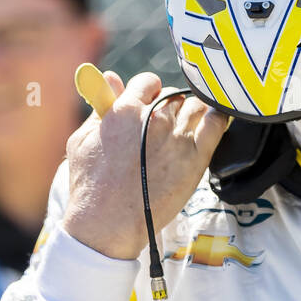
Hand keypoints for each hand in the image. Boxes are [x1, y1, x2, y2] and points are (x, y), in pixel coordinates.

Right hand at [62, 70, 228, 259]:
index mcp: (125, 110)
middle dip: (170, 106)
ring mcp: (177, 137)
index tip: (150, 104)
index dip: (149, 92)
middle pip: (174, 96)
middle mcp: (154, 118)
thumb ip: (100, 105)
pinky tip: (213, 122)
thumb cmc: (90, 185)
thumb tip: (109, 76)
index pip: (149, 82)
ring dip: (193, 111)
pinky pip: (216, 123)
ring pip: (196, 106)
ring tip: (187, 126)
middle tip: (165, 124)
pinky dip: (217, 117)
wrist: (107, 224)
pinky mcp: (196, 157)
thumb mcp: (83, 139)